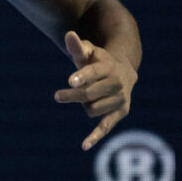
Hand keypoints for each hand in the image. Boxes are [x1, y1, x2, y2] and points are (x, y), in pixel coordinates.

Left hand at [54, 30, 137, 150]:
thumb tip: (68, 35)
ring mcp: (120, 100)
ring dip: (84, 104)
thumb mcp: (88, 52)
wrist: (124, 71)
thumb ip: (77, 47)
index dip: (82, 76)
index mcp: (109, 66)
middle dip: (73, 95)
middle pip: (89, 94)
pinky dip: (95, 136)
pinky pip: (105, 127)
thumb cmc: (98, 61)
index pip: (94, 73)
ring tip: (87, 96)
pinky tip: (84, 146)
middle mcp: (117, 84)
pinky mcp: (120, 113)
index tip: (70, 81)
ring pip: (92, 109)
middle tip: (57, 96)